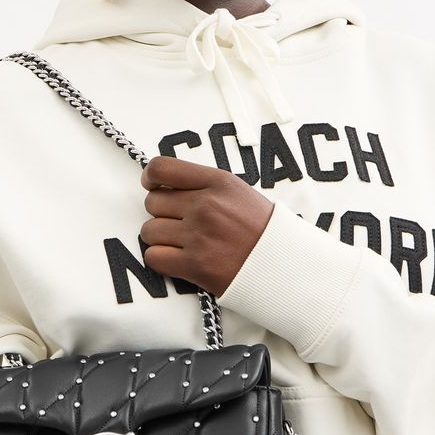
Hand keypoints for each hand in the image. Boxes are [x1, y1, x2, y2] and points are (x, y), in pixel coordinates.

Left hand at [139, 156, 273, 295]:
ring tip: (183, 243)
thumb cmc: (263, 230)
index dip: (150, 179)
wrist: (286, 266)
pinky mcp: (195, 265)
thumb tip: (165, 185)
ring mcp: (199, 236)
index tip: (154, 187)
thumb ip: (203, 185)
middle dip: (161, 213)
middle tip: (180, 223)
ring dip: (161, 238)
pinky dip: (162, 259)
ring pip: (149, 231)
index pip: (162, 169)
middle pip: (152, 202)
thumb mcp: (239, 192)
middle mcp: (206, 205)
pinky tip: (178, 259)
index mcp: (218, 182)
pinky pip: (154, 257)